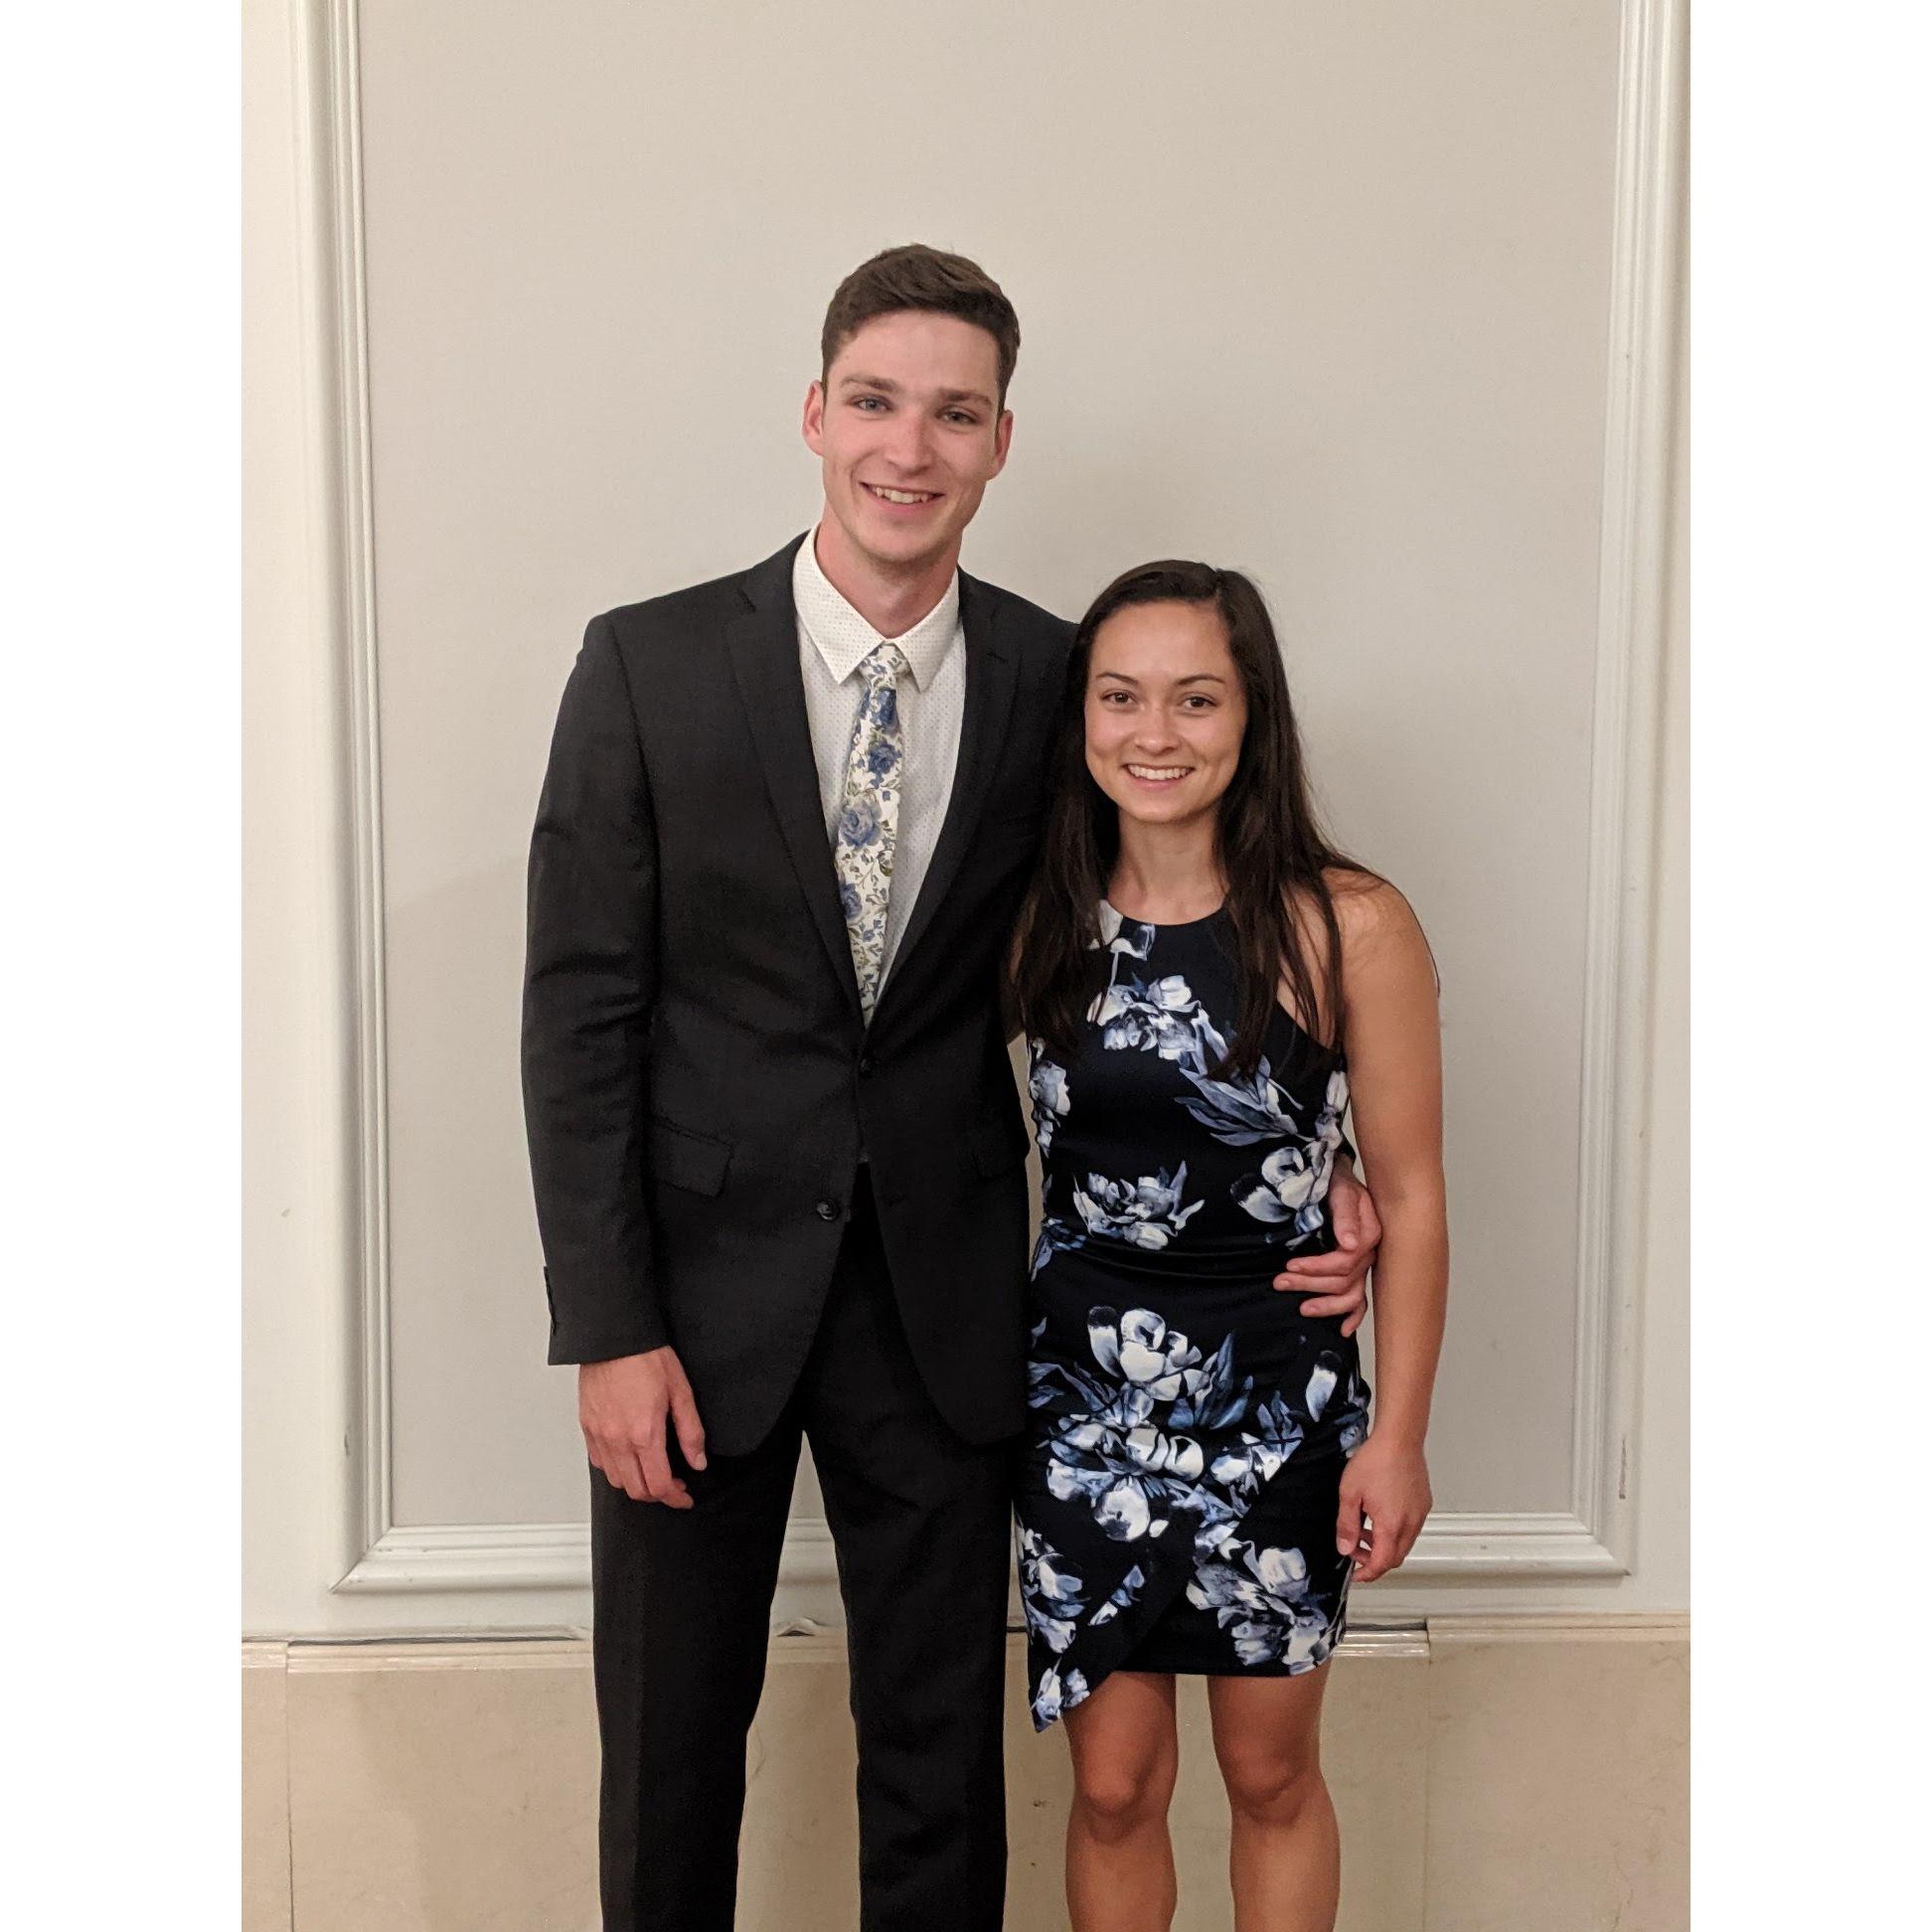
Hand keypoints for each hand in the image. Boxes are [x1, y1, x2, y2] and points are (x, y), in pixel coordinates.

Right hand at [580, 1347, 707, 1507]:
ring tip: (651, 1472)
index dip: (675, 1498)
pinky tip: (628, 1458)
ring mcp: (599, 1435)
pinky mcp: (587, 1427)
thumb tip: (697, 1460)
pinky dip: (615, 1469)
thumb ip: (690, 1431)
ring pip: (616, 1480)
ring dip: (635, 1484)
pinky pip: (599, 1462)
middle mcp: (618, 1440)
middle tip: (673, 1486)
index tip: (685, 1497)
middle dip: (657, 1495)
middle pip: (636, 1490)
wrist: (614, 1337)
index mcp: (644, 1433)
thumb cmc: (646, 1356)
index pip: (659, 1485)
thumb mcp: (681, 1391)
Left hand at [1272, 1164, 1381, 1335]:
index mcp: (1369, 1233)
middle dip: (1310, 1284)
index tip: (1290, 1264)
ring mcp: (1365, 1264)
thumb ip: (1345, 1215)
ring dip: (1326, 1304)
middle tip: (1281, 1282)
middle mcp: (1369, 1252)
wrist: (1339, 1179)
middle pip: (1343, 1280)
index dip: (1316, 1267)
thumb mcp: (1340, 1190)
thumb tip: (1347, 1244)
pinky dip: (1354, 1316)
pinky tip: (1342, 1329)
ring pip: (1350, 1294)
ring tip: (1301, 1308)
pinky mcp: (1358, 1270)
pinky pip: (1361, 1299)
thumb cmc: (1337, 1183)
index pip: (1344, 1262)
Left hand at [1335, 1434, 1430, 1583]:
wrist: (1399, 1439)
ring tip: (1363, 1529)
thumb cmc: (1376, 1461)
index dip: (1368, 1573)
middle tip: (1355, 1550)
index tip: (1356, 1575)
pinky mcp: (1423, 1504)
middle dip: (1374, 1560)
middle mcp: (1410, 1523)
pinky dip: (1395, 1531)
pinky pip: (1410, 1527)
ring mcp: (1420, 1514)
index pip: (1382, 1563)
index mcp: (1391, 1525)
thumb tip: (1345, 1548)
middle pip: (1395, 1557)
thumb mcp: (1349, 1493)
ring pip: (1404, 1543)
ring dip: (1384, 1544)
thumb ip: (1346, 1525)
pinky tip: (1378, 1515)